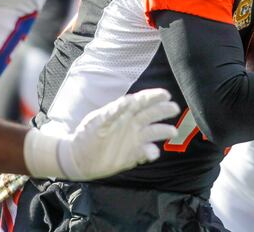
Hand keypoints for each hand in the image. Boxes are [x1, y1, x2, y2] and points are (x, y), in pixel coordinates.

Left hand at [58, 89, 179, 179]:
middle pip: (153, 114)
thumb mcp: (98, 121)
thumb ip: (114, 112)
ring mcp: (135, 139)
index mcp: (125, 113)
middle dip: (164, 110)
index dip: (154, 96)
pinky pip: (146, 152)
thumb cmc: (87, 135)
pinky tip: (152, 153)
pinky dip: (151, 152)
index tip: (165, 94)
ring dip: (164, 131)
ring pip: (154, 132)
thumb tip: (129, 100)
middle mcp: (133, 124)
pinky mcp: (134, 155)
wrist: (79, 159)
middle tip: (174, 108)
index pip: (143, 101)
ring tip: (173, 132)